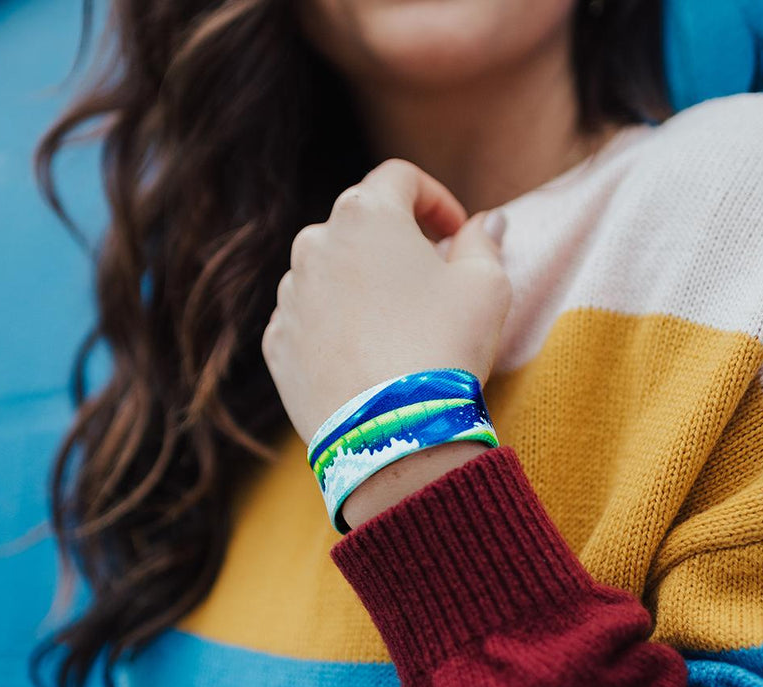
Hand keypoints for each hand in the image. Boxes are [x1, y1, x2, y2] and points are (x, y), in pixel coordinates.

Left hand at [262, 158, 511, 446]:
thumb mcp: (486, 286)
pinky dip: (333, 324)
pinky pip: (308, 318)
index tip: (454, 232)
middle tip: (427, 279)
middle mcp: (314, 244)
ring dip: (360, 284)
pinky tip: (364, 355)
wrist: (392, 432)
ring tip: (395, 326)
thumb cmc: (444, 347)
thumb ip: (483, 241)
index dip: (434, 198)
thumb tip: (486, 223)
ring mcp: (289, 295)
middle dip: (394, 242)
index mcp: (365, 214)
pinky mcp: (276, 343)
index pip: (399, 177)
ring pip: (328, 271)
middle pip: (358, 224)